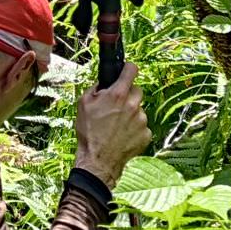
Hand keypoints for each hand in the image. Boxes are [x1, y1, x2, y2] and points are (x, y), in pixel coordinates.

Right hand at [74, 63, 150, 188]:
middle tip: (116, 106)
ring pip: (139, 109)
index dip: (128, 68)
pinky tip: (123, 135)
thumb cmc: (89, 133)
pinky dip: (134, 128)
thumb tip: (104, 82)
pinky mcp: (146, 134)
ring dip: (131, 113)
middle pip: (137, 90)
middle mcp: (133, 105)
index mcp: (118, 94)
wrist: (98, 161)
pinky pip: (142, 126)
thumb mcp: (84, 104)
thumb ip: (96, 88)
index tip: (126, 70)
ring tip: (116, 126)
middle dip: (128, 95)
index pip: (132, 70)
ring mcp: (142, 120)